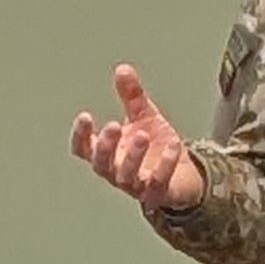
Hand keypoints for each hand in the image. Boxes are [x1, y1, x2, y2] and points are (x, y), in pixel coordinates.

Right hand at [70, 64, 205, 214]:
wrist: (183, 176)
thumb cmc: (155, 147)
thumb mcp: (143, 117)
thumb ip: (131, 96)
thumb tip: (122, 69)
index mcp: (108, 154)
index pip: (83, 149)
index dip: (80, 136)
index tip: (85, 116)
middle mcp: (116, 172)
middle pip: (102, 164)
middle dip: (106, 146)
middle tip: (113, 126)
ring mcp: (136, 186)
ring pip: (127, 176)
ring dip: (133, 156)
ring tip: (142, 134)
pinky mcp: (158, 194)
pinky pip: (158, 183)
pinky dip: (165, 165)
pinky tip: (172, 146)